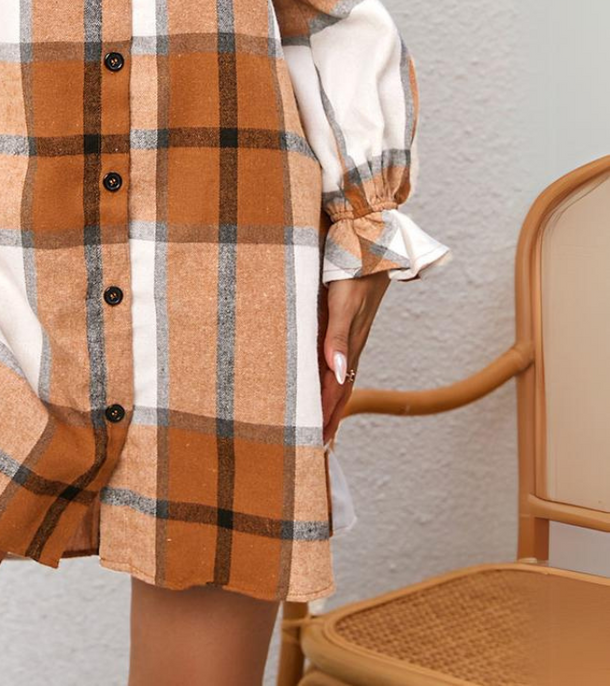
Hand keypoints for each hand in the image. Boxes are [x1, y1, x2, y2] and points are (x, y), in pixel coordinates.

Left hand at [320, 272, 391, 445]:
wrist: (372, 246)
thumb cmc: (354, 273)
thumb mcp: (344, 305)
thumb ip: (338, 338)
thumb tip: (338, 375)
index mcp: (350, 346)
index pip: (336, 390)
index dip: (327, 415)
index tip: (319, 442)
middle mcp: (351, 345)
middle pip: (340, 389)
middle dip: (330, 416)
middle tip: (320, 444)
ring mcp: (350, 335)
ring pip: (340, 376)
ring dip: (330, 399)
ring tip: (321, 420)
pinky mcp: (347, 324)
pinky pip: (337, 358)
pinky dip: (329, 376)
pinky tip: (324, 376)